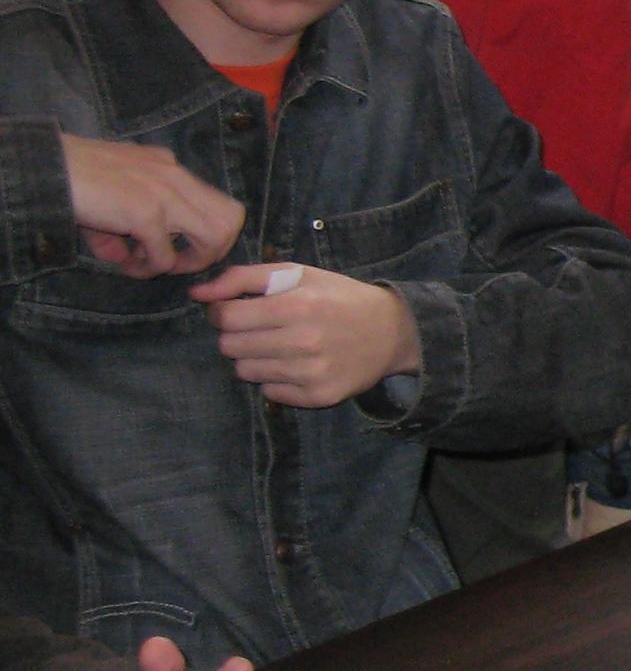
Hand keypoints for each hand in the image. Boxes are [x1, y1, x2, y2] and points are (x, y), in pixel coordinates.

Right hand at [61, 135, 244, 275]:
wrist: (46, 166)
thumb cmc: (73, 175)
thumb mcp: (111, 191)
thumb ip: (125, 223)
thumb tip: (122, 258)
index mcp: (169, 166)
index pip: (219, 201)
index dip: (210, 231)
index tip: (184, 246)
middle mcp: (175, 176)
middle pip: (232, 218)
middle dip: (213, 249)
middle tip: (180, 259)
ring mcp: (164, 194)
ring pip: (216, 237)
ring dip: (190, 261)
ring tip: (158, 265)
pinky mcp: (145, 214)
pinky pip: (165, 257)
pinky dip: (149, 269)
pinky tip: (128, 266)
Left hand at [189, 263, 422, 407]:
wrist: (393, 331)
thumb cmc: (338, 297)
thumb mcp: (297, 274)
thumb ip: (242, 278)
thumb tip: (196, 295)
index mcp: (297, 305)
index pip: (226, 317)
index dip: (222, 312)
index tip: (237, 310)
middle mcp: (304, 341)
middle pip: (230, 347)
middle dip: (237, 336)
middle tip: (259, 329)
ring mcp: (312, 372)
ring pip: (245, 372)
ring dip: (254, 358)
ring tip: (279, 347)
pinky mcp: (320, 396)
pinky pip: (270, 393)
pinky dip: (276, 380)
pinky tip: (296, 365)